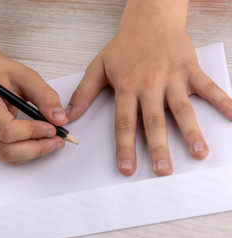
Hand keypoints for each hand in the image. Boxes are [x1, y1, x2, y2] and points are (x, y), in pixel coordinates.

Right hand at [0, 48, 67, 164]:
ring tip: (53, 142)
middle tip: (58, 141)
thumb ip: (45, 96)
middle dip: (37, 148)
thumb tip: (60, 120)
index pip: (6, 130)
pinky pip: (8, 156)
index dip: (32, 133)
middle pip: (7, 150)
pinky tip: (40, 142)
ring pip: (8, 157)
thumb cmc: (2, 74)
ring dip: (34, 153)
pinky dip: (27, 153)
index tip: (52, 128)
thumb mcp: (26, 76)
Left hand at [66, 0, 231, 175]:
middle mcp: (149, 85)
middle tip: (163, 171)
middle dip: (159, 147)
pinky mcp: (190, 69)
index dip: (125, 147)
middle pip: (154, 121)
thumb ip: (84, 92)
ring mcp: (172, 77)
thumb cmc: (124, 45)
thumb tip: (69, 115)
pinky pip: (207, 86)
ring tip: (199, 153)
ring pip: (182, 108)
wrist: (149, 19)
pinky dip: (222, 100)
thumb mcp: (98, 67)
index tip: (127, 169)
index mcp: (127, 87)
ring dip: (191, 131)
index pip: (124, 122)